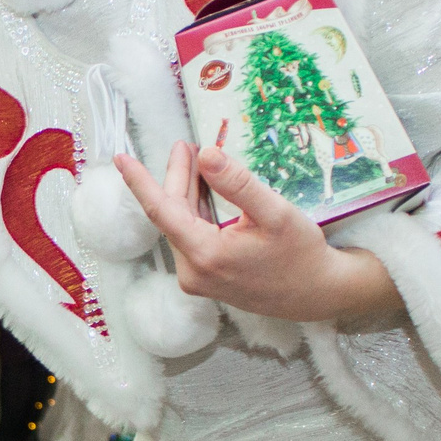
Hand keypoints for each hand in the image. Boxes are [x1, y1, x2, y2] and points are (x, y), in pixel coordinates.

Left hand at [116, 143, 400, 325]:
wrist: (320, 293)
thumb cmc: (302, 255)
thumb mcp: (275, 213)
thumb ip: (239, 184)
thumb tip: (206, 155)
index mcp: (205, 255)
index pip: (161, 210)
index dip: (139, 181)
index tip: (121, 158)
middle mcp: (194, 271)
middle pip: (174, 214)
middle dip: (177, 178)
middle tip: (185, 146)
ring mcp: (199, 278)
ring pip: (183, 225)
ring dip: (188, 193)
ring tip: (196, 160)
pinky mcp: (208, 279)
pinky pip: (193, 237)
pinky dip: (197, 212)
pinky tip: (205, 191)